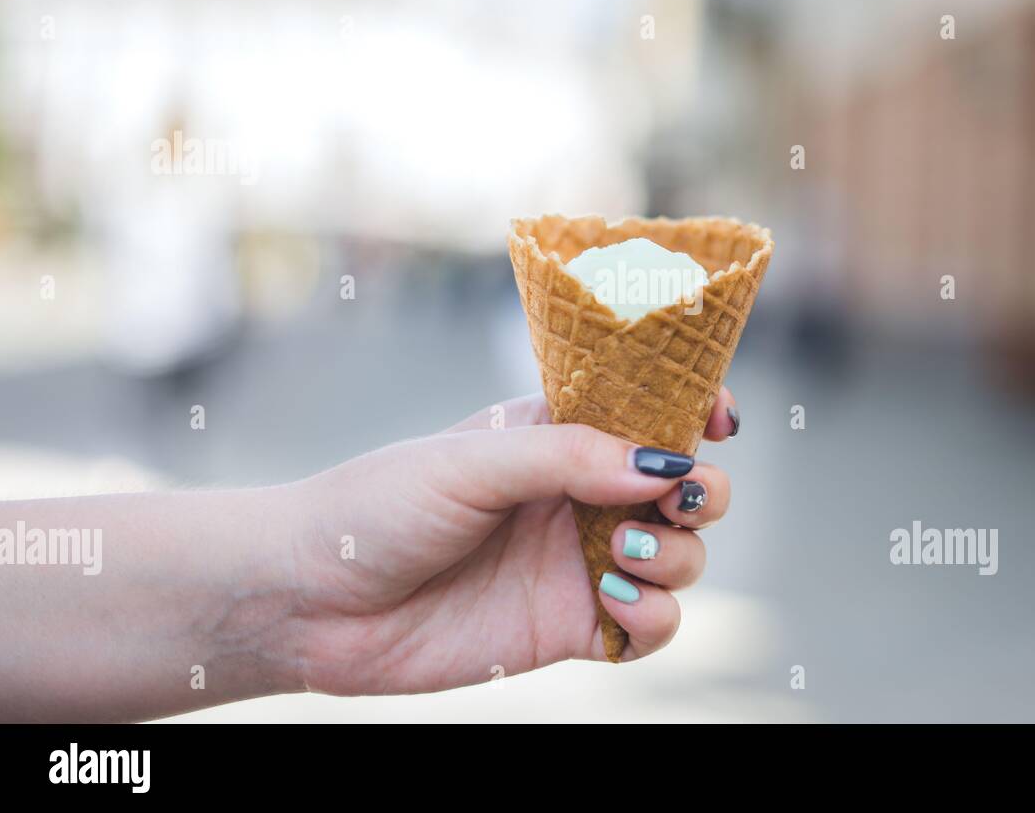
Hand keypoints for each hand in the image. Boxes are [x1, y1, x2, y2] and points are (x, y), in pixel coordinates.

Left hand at [283, 388, 739, 694]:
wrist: (313, 600)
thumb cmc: (378, 506)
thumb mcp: (473, 461)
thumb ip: (570, 455)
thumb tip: (666, 463)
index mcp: (559, 434)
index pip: (650, 411)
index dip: (698, 407)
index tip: (720, 416)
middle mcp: (580, 496)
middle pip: (687, 486)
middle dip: (704, 488)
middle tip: (677, 494)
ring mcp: (580, 562)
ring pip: (683, 555)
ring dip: (678, 552)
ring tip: (621, 549)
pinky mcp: (572, 627)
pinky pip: (652, 626)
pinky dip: (653, 615)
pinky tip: (607, 598)